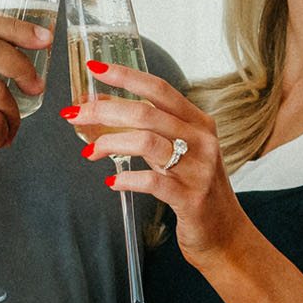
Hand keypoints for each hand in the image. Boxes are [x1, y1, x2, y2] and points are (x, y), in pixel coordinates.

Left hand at [64, 61, 254, 260]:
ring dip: (110, 143)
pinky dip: (126, 179)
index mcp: (198, 123)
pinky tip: (113, 181)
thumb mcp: (182, 152)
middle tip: (76, 115)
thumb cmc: (197, 189)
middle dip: (104, 110)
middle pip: (146, 112)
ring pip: (146, 142)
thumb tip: (107, 111)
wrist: (226, 234)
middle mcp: (201, 140)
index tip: (96, 68)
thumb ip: (154, 131)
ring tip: (91, 152)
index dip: (126, 76)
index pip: (160, 89)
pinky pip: (151, 182)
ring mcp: (198, 169)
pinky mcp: (190, 198)